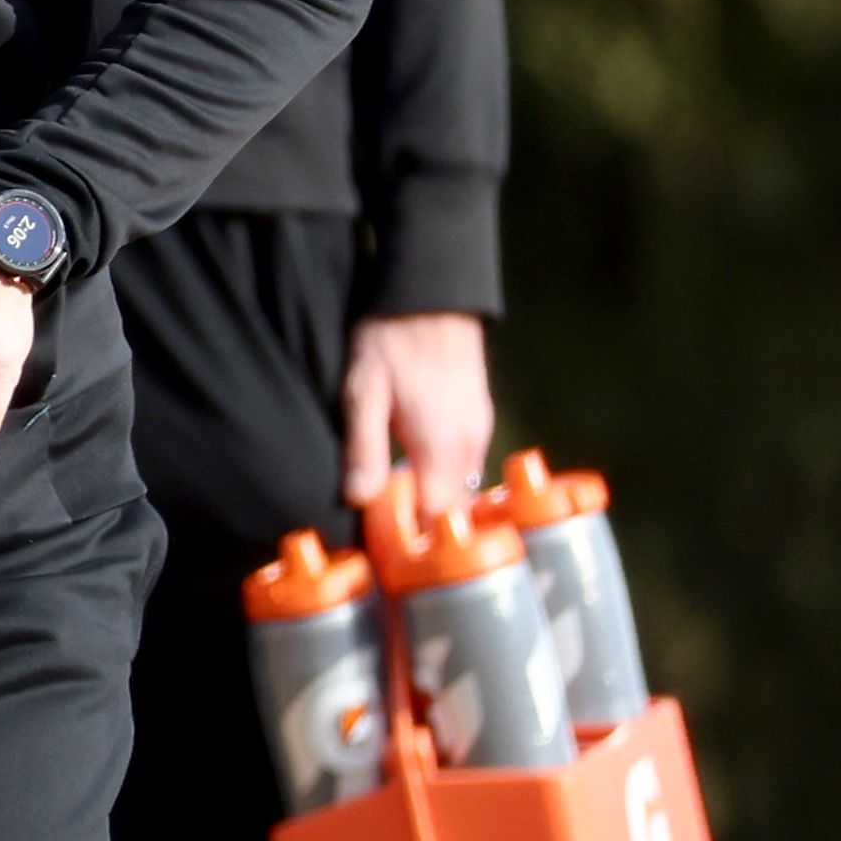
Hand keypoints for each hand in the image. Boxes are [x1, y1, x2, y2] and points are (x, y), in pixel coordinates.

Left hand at [339, 311, 493, 520]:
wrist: (430, 296)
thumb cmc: (390, 342)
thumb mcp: (362, 396)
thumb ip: (365, 451)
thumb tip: (360, 501)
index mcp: (443, 447)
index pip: (436, 517)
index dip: (411, 537)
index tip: (382, 545)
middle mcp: (471, 444)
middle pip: (452, 506)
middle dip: (422, 523)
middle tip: (382, 528)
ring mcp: (480, 428)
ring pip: (461, 484)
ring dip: (432, 497)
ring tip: (393, 500)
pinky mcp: (480, 415)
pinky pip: (466, 461)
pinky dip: (443, 474)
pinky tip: (412, 467)